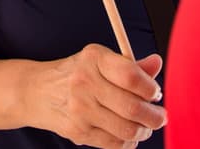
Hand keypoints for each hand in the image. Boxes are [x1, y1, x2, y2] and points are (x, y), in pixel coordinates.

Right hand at [32, 45, 165, 148]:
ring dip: (143, 131)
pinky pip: (114, 144)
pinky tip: (128, 134)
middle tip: (160, 116)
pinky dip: (128, 142)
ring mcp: (80, 110)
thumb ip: (131, 66)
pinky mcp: (78, 132)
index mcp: (94, 59)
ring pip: (126, 130)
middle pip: (132, 107)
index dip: (150, 88)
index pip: (131, 76)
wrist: (38, 92)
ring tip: (145, 126)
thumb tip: (157, 63)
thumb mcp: (100, 61)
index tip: (155, 93)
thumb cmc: (77, 74)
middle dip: (154, 116)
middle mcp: (85, 83)